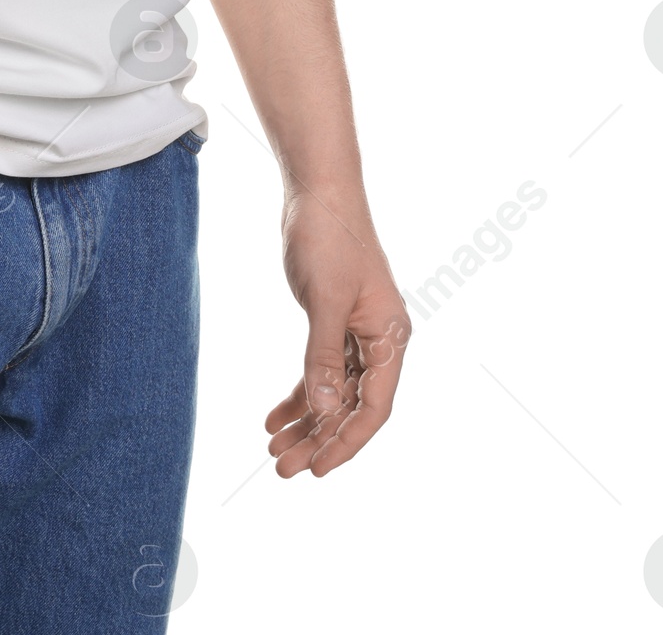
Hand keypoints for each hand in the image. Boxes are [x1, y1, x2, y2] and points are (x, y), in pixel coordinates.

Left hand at [266, 186, 409, 476]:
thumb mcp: (324, 299)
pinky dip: (299, 394)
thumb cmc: (329, 238)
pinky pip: (319, 370)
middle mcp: (378, 340)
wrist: (318, 192)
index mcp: (389, 337)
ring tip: (273, 449)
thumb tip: (324, 410)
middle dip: (318, 439)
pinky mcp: (332, 321)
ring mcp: (356, 332)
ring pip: (333, 392)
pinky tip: (274, 416)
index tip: (316, 469)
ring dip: (306, 421)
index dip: (346, 442)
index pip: (373, 407)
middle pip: (351, 406)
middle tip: (281, 467)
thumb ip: (323, 356)